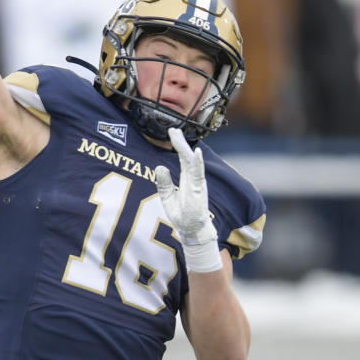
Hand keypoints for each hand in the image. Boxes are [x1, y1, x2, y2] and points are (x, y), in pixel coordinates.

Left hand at [156, 127, 216, 245]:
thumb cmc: (181, 214)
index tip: (173, 132)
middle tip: (173, 129)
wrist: (191, 230)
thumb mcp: (167, 196)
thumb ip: (164, 182)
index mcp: (186, 178)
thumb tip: (160, 166)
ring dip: (185, 148)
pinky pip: (198, 174)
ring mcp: (196, 183)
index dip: (178, 145)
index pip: (182, 158)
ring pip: (191, 162)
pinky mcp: (198, 190)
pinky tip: (196, 152)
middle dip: (180, 143)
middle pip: (186, 156)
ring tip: (179, 136)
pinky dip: (198, 162)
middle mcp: (193, 178)